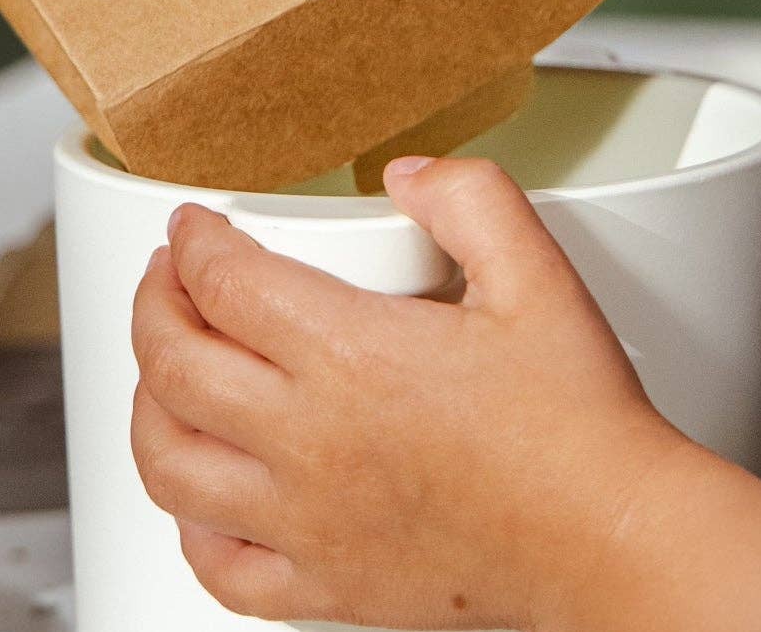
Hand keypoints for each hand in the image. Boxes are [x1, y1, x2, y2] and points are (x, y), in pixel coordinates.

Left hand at [130, 156, 760, 631]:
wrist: (613, 541)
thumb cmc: (578, 426)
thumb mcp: (537, 275)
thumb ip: (470, 199)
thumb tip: (407, 174)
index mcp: (351, 357)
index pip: (226, 283)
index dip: (193, 241)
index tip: (192, 225)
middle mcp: (311, 443)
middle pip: (175, 366)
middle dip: (153, 305)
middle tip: (166, 277)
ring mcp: (310, 522)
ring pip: (171, 466)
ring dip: (148, 406)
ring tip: (166, 370)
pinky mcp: (327, 586)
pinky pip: (219, 566)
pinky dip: (188, 523)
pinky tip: (205, 491)